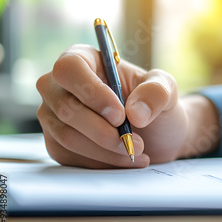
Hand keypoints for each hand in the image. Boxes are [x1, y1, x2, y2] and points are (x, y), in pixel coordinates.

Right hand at [37, 45, 220, 167]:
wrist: (156, 133)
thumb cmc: (155, 103)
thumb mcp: (166, 90)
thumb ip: (156, 92)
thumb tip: (135, 112)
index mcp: (83, 59)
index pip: (69, 69)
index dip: (92, 93)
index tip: (120, 115)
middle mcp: (60, 85)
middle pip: (66, 108)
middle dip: (104, 132)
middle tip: (137, 142)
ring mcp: (54, 114)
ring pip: (67, 136)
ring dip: (106, 150)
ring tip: (137, 151)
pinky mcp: (56, 142)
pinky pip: (69, 156)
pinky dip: (101, 162)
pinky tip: (125, 160)